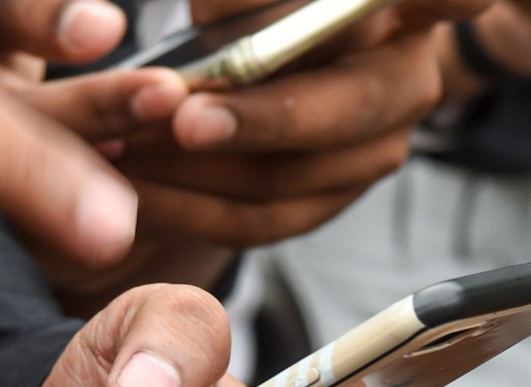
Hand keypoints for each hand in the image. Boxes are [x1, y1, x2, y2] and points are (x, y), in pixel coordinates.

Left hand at [49, 0, 492, 311]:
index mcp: (407, 11)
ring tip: (123, 150)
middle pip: (346, 108)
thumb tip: (214, 18)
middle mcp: (407, 82)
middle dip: (257, 119)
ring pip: (292, 178)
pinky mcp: (332, 198)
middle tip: (184, 117)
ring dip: (198, 171)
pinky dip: (191, 209)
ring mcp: (376, 150)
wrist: (271, 61)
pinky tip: (138, 192)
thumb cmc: (261, 12)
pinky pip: (263, 221)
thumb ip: (243, 0)